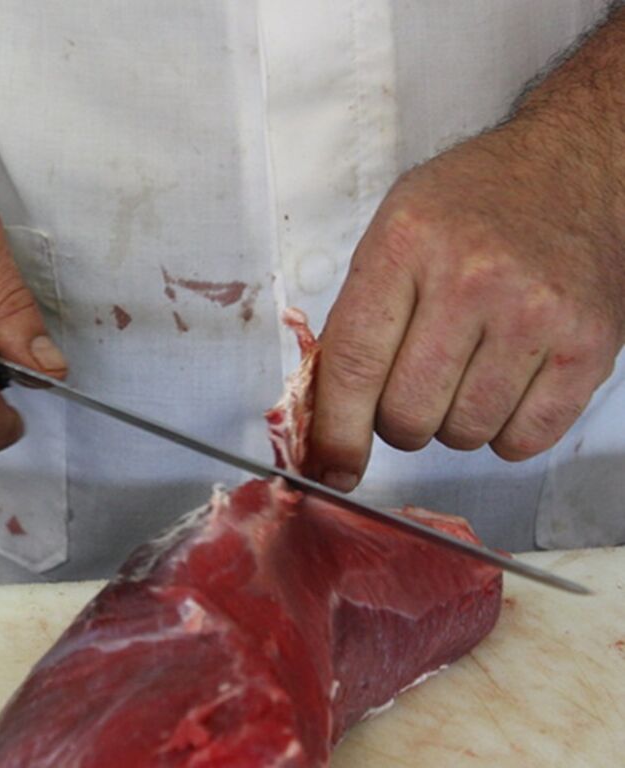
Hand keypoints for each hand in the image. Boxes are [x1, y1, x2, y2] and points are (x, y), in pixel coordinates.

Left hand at [309, 119, 624, 489]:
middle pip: (407, 413)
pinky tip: (503, 388)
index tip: (331, 466)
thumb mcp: (391, 232)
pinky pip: (526, 438)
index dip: (336, 432)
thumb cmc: (472, 205)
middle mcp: (472, 278)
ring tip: (464, 372)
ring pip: (464, 432)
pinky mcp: (589, 344)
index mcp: (407, 246)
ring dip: (452, 424)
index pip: (354, 365)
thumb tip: (324, 419)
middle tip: (410, 390)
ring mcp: (536, 313)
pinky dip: (505, 433)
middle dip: (397, 422)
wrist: (572, 168)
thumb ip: (354, 318)